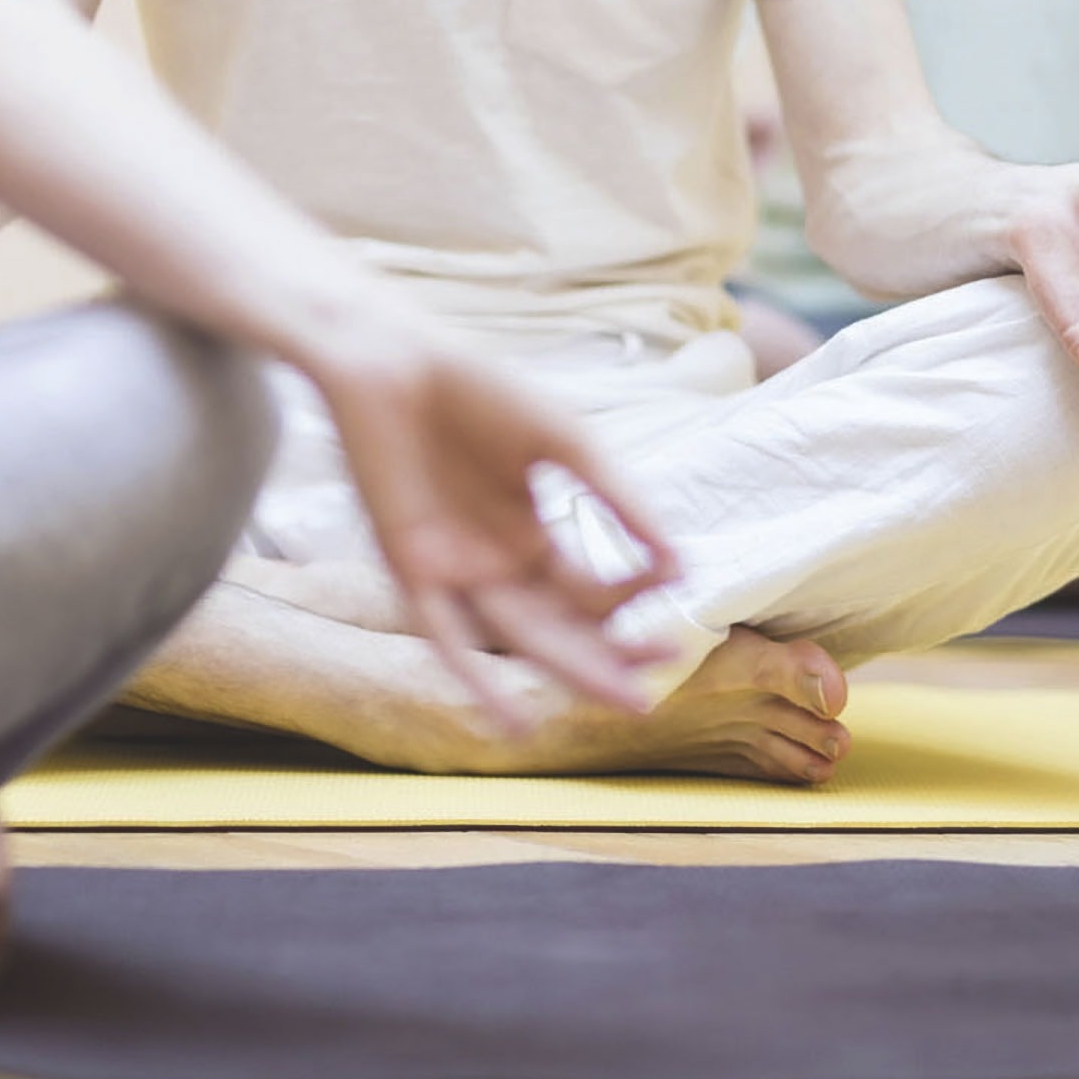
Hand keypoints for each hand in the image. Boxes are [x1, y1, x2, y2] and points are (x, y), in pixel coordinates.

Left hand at [295, 312, 678, 730]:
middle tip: (655, 688)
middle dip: (608, 658)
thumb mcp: (568, 445)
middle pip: (560, 627)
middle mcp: (494, 564)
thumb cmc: (481, 390)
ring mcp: (454, 571)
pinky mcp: (409, 570)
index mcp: (529, 536)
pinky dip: (478, 679)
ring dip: (569, 672)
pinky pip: (445, 637)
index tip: (676, 590)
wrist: (397, 358)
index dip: (632, 597)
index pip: (590, 588)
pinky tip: (515, 720)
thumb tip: (682, 567)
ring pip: (518, 638)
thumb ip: (620, 504)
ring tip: (624, 702)